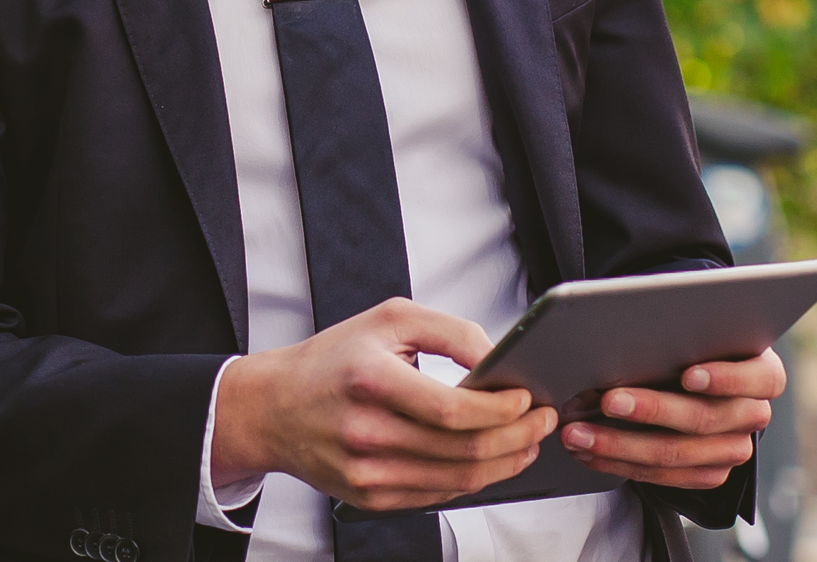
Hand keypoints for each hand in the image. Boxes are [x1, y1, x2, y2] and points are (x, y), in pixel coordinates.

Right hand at [211, 298, 558, 512]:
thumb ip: (450, 330)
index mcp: (371, 381)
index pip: (452, 410)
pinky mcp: (370, 496)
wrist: (273, 408)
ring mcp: (367, 472)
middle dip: (518, 437)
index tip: (528, 398)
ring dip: (505, 463)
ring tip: (527, 441)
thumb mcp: (389, 319)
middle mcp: (367, 433)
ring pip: (458, 480)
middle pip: (464, 450)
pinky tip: (490, 458)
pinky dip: (473, 478)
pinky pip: (438, 494)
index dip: (501, 409)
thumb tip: (499, 358)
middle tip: (543, 421)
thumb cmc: (334, 359)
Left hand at [560, 349, 785, 490]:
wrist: (705, 383)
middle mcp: (753, 415)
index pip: (757, 377)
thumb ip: (681, 337)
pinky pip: (663, 477)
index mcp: (764, 374)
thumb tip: (628, 339)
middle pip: (704, 418)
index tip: (687, 375)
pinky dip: (619, 463)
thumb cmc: (697, 348)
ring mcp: (733, 449)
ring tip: (580, 433)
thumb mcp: (700, 335)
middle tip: (608, 400)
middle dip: (650, 409)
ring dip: (620, 444)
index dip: (723, 377)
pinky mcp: (709, 474)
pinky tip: (588, 451)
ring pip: (677, 454)